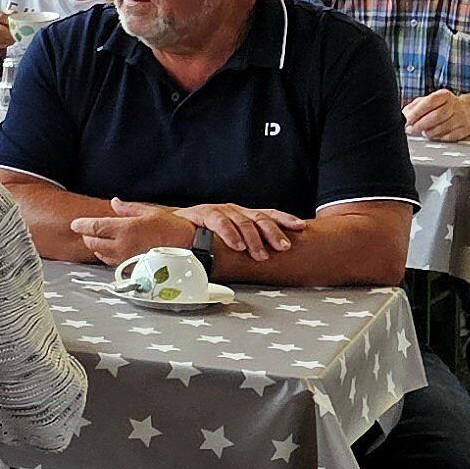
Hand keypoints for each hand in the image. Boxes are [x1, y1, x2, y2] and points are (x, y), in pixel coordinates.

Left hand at [64, 199, 194, 264]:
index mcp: (125, 229)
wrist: (189, 250)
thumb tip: (114, 203)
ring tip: (101, 239)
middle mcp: (121, 246)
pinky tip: (112, 250)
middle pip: (92, 242)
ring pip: (100, 254)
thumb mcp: (151, 212)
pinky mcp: (131, 269)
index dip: (81, 225)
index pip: (94, 228)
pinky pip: (112, 263)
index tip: (75, 224)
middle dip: (87, 235)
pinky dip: (107, 256)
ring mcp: (125, 259)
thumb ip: (128, 208)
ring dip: (96, 246)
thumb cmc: (173, 229)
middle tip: (89, 230)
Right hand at [176, 201, 308, 259]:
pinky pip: (220, 222)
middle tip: (283, 248)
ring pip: (243, 221)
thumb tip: (269, 258)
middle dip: (273, 233)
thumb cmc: (201, 236)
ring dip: (254, 239)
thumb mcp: (227, 239)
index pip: (269, 214)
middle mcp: (234, 210)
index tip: (301, 227)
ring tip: (260, 254)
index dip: (285, 219)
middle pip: (260, 218)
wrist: (168, 227)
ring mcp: (219, 210)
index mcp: (243, 215)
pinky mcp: (203, 213)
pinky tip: (237, 245)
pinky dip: (230, 234)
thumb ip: (244, 244)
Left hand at [403, 88, 469, 141]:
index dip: (416, 113)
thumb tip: (403, 115)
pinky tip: (436, 136)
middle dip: (420, 124)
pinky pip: (451, 136)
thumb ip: (416, 106)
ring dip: (430, 132)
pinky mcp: (466, 129)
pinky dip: (440, 137)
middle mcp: (454, 105)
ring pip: (443, 127)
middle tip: (411, 130)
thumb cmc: (448, 105)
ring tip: (424, 132)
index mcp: (444, 95)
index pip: (428, 102)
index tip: (406, 120)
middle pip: (436, 115)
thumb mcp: (432, 100)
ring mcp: (461, 118)